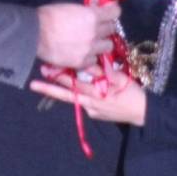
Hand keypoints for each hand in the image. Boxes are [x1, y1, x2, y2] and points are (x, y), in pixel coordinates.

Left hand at [29, 65, 145, 126]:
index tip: (47, 69)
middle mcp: (91, 103)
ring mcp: (91, 110)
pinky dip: (77, 96)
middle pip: (67, 95)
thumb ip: (105, 71)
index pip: (75, 83)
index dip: (60, 76)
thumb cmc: (132, 91)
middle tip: (33, 84)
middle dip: (50, 88)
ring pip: (73, 99)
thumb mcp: (120, 78)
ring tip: (42, 84)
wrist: (142, 113)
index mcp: (97, 92)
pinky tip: (74, 89)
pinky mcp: (94, 114)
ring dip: (59, 91)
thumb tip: (93, 60)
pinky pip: (83, 103)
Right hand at [35, 2, 120, 69]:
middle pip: (112, 29)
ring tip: (91, 42)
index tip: (108, 13)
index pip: (115, 12)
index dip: (112, 12)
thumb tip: (97, 8)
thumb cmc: (49, 16)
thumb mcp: (71, 8)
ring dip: (101, 43)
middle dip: (105, 27)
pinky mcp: (82, 62)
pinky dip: (90, 57)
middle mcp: (95, 33)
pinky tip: (82, 53)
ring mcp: (89, 49)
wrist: (34, 34)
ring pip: (107, 46)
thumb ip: (87, 10)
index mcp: (92, 16)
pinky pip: (94, 60)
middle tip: (98, 27)